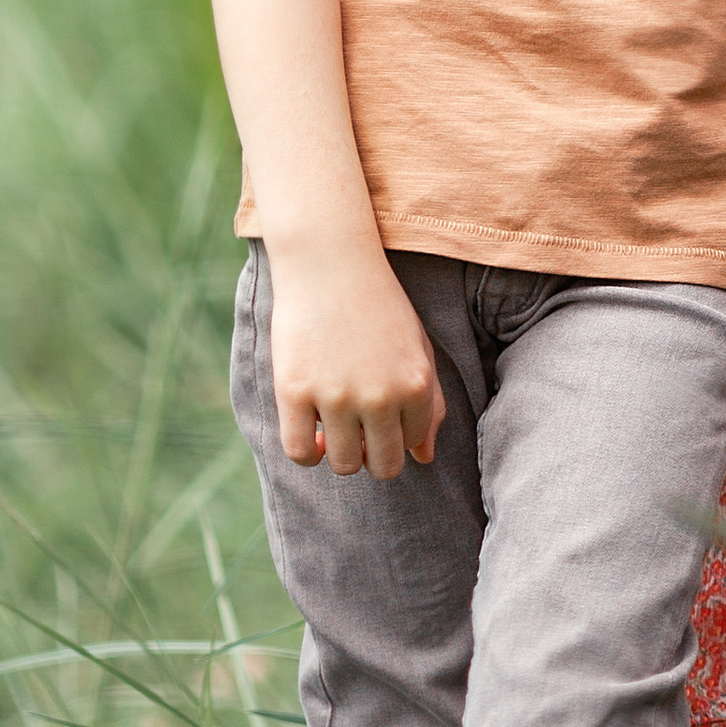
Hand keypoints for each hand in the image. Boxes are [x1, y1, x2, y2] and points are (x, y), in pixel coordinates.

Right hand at [267, 239, 445, 479]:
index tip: (382, 413)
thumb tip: (425, 459)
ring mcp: (336, 396)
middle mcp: (380, 396)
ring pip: (344, 465)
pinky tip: (311, 428)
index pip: (412, 445)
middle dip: (372, 453)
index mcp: (416, 384)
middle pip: (382, 466)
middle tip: (359, 426)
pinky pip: (300, 453)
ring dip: (340, 452)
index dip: (396, 434)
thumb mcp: (417, 346)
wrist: (331, 260)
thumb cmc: (378, 304)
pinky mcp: (295, 392)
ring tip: (335, 421)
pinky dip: (307, 452)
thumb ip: (430, 403)